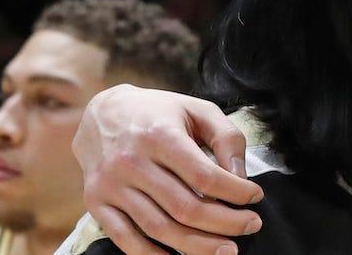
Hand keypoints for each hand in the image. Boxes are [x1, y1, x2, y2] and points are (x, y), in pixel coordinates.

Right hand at [74, 84, 264, 253]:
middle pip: (184, 207)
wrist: (99, 113)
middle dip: (224, 223)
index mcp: (159, 135)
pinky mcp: (95, 202)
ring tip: (226, 249)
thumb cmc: (158, 112)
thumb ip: (227, 137)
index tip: (255, 196)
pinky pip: (125, 239)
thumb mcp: (198, 109)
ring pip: (159, 228)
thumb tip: (241, 177)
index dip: (235, 191)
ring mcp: (110, 185)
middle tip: (251, 226)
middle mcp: (131, 162)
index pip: (204, 175)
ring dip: (197, 245)